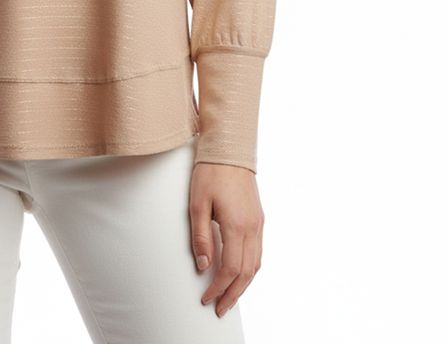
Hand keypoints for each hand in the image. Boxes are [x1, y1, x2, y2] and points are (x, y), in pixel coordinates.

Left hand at [188, 162, 263, 317]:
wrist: (229, 148)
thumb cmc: (210, 172)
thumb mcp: (197, 203)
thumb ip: (201, 237)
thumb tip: (204, 266)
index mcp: (237, 225)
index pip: (231, 269)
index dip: (218, 288)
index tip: (206, 298)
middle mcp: (252, 228)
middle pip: (247, 273)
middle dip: (233, 294)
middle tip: (219, 309)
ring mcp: (258, 223)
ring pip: (256, 265)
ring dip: (243, 285)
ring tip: (229, 297)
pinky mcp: (259, 218)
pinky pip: (258, 252)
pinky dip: (250, 269)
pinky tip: (240, 273)